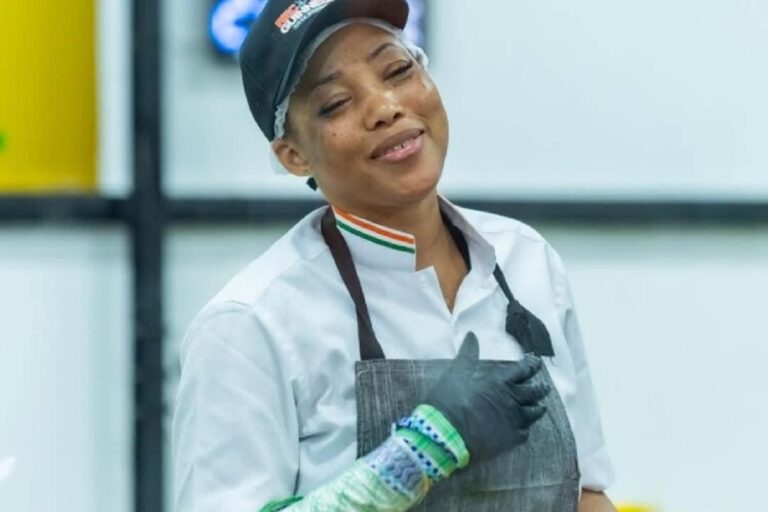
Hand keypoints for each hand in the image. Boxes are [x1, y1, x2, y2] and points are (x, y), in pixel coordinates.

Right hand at [425, 332, 549, 465]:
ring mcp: (514, 420)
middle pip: (534, 392)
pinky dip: (525, 429)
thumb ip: (467, 354)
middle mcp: (512, 399)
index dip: (531, 364)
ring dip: (537, 409)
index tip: (536, 361)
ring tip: (541, 407)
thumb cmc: (451, 399)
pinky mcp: (511, 439)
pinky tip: (524, 429)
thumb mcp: (457, 371)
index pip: (523, 369)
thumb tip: (472, 334)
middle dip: (541, 388)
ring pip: (534, 413)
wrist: (448, 432)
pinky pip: (524, 433)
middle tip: (546, 386)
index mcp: (500, 381)